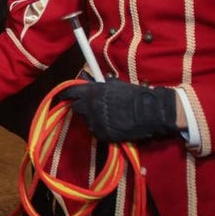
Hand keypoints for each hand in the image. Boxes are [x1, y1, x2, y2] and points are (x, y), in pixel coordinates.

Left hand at [57, 79, 177, 142]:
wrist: (148, 113)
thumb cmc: (134, 96)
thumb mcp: (115, 85)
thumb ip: (100, 85)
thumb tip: (92, 81)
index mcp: (92, 92)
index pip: (71, 92)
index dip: (68, 94)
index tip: (66, 95)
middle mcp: (90, 107)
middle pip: (76, 107)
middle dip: (81, 106)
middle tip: (91, 107)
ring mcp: (95, 122)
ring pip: (86, 120)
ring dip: (92, 118)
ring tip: (107, 116)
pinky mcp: (101, 134)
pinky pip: (96, 131)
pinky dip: (100, 128)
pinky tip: (111, 125)